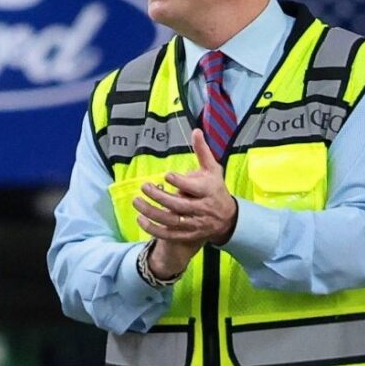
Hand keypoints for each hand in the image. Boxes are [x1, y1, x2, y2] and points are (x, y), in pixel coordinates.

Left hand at [131, 129, 238, 277]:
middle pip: (179, 205)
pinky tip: (140, 219)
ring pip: (171, 220)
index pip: (195, 189)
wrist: (227, 218)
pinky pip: (168, 234)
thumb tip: (195, 130)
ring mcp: (194, 224)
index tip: (166, 175)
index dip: (180, 183)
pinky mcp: (187, 235)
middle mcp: (202, 209)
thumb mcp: (213, 169)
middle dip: (160, 197)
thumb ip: (202, 152)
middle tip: (144, 186)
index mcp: (209, 192)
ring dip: (151, 212)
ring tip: (136, 201)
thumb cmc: (215, 189)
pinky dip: (153, 228)